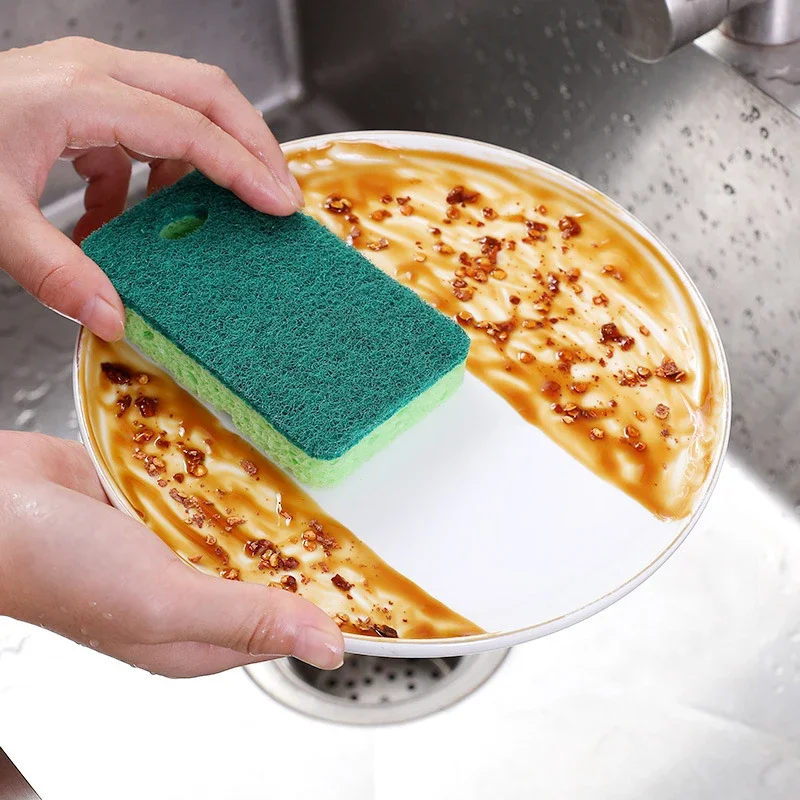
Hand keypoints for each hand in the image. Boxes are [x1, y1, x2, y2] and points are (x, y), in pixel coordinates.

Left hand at [0, 37, 303, 341]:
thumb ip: (55, 269)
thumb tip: (114, 317)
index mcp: (81, 94)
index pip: (191, 129)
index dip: (243, 169)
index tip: (280, 206)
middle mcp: (93, 73)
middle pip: (207, 92)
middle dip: (254, 144)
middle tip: (280, 196)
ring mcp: (87, 81)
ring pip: (183, 103)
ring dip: (210, 157)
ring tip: (219, 213)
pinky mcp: (78, 101)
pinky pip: (143, 129)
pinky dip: (153, 173)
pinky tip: (127, 216)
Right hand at [0, 431, 343, 676]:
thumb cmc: (55, 565)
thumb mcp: (164, 602)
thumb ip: (248, 618)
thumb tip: (327, 647)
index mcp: (191, 636)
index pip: (279, 625)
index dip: (323, 604)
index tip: (370, 578)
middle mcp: (181, 591)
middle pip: (261, 570)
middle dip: (298, 544)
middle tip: (346, 509)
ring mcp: (163, 542)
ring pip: (232, 524)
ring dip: (261, 501)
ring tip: (310, 473)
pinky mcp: (145, 501)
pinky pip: (199, 487)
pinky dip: (219, 471)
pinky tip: (245, 449)